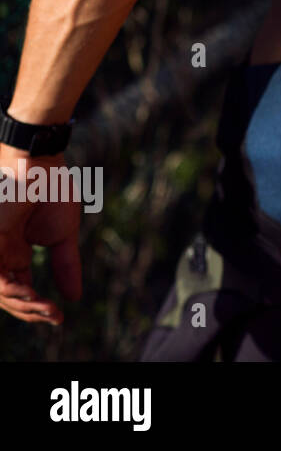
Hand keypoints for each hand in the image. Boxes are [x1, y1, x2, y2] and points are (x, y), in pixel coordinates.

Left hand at [0, 145, 82, 324]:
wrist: (40, 164)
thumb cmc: (52, 190)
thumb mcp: (63, 234)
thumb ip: (66, 264)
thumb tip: (74, 296)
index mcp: (15, 253)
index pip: (20, 290)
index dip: (38, 308)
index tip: (59, 316)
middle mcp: (1, 255)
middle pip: (9, 297)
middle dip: (31, 312)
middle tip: (54, 316)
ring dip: (22, 306)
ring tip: (46, 308)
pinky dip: (10, 289)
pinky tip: (31, 294)